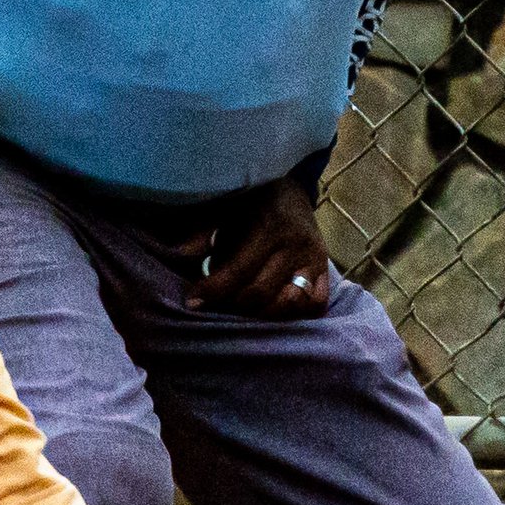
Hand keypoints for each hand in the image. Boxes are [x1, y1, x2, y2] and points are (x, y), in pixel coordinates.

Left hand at [190, 178, 331, 319]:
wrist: (291, 191)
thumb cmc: (252, 202)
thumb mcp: (227, 208)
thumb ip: (205, 232)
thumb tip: (179, 254)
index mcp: (271, 227)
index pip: (239, 270)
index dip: (214, 290)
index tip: (192, 303)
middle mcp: (296, 245)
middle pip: (261, 292)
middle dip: (234, 305)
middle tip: (217, 307)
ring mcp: (314, 260)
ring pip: (292, 303)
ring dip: (264, 313)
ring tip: (244, 311)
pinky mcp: (326, 270)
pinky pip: (316, 303)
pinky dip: (296, 313)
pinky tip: (275, 311)